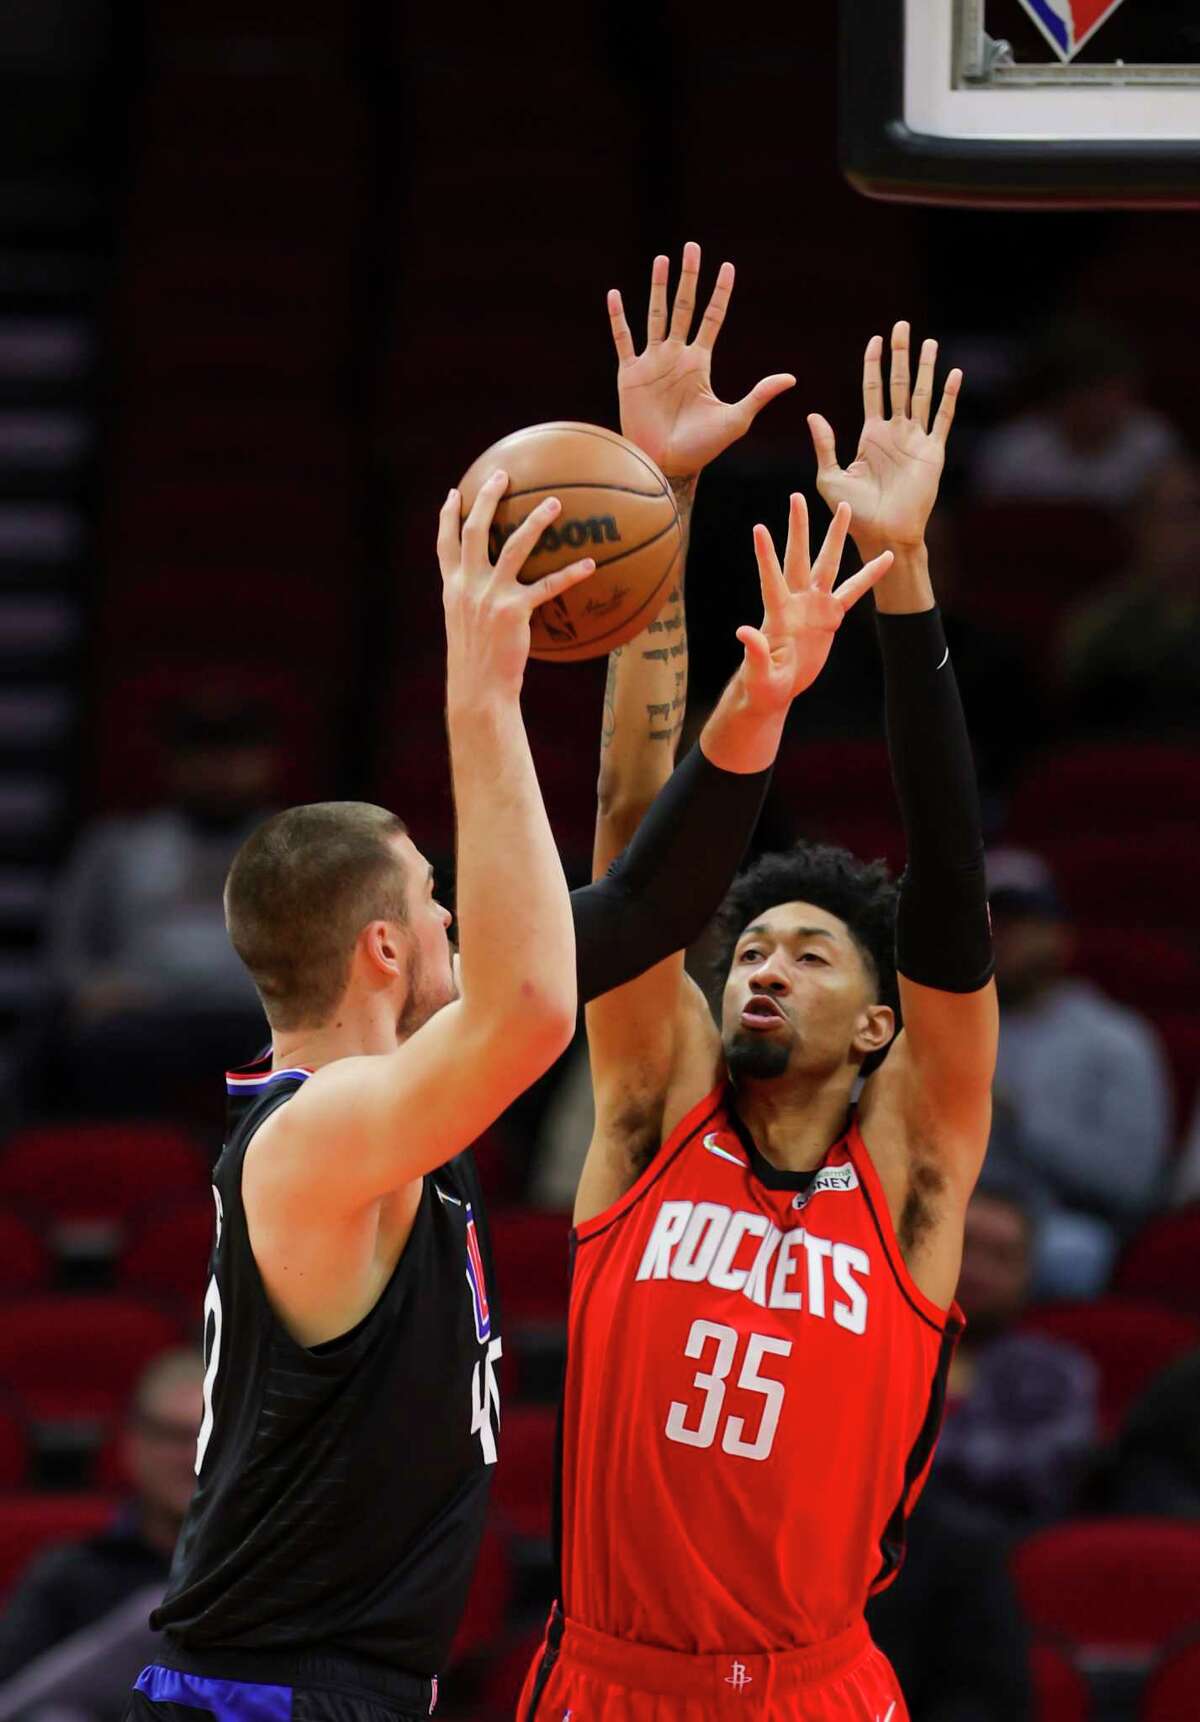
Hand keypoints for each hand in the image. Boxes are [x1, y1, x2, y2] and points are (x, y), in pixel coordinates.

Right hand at [437, 472, 595, 698]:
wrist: (478, 690)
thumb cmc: (477, 664)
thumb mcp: (465, 628)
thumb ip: (473, 603)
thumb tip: (489, 594)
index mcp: (453, 588)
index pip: (444, 544)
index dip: (447, 516)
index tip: (454, 493)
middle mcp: (467, 586)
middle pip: (474, 530)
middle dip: (486, 498)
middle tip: (502, 475)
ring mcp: (489, 596)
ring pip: (513, 547)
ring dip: (535, 521)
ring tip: (555, 503)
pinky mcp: (514, 611)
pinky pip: (547, 586)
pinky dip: (571, 574)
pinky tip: (591, 564)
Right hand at [608, 242, 794, 479]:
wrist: (667, 464)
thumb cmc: (702, 448)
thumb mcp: (736, 419)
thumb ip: (760, 394)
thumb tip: (792, 378)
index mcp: (700, 363)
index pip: (712, 318)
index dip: (720, 293)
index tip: (727, 267)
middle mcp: (676, 357)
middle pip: (683, 307)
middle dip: (689, 277)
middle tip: (692, 247)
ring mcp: (652, 363)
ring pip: (655, 315)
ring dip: (658, 287)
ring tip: (662, 259)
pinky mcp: (630, 375)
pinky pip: (623, 340)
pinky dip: (618, 318)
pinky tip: (615, 295)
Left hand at [734, 496, 891, 714]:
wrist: (776, 688)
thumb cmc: (762, 683)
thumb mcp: (758, 673)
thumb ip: (754, 652)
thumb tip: (743, 631)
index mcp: (777, 613)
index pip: (771, 578)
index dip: (766, 555)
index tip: (759, 528)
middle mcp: (796, 601)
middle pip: (799, 558)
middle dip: (799, 528)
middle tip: (796, 496)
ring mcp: (814, 605)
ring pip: (827, 565)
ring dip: (835, 537)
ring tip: (844, 509)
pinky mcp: (830, 616)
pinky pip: (854, 591)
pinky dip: (870, 576)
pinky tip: (887, 558)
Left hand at [808, 321, 960, 555]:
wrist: (883, 535)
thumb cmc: (854, 512)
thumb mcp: (831, 477)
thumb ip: (825, 445)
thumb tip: (813, 415)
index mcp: (870, 436)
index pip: (872, 390)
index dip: (873, 365)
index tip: (875, 340)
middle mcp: (895, 433)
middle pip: (898, 384)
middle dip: (900, 355)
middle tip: (902, 326)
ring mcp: (916, 441)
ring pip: (921, 395)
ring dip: (926, 368)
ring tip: (929, 342)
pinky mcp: (933, 453)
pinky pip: (943, 419)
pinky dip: (949, 397)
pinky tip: (954, 374)